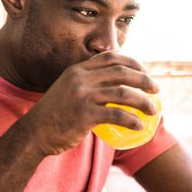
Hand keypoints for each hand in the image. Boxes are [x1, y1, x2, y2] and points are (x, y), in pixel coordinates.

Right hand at [26, 52, 159, 155]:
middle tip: (156, 89)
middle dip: (144, 79)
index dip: (132, 62)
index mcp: (77, 69)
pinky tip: (139, 126)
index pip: (110, 57)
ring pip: (123, 93)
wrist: (34, 133)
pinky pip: (117, 115)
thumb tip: (113, 86)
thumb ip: (86, 84)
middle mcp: (80, 78)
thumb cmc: (55, 115)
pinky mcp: (85, 114)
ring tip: (154, 110)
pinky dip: (132, 120)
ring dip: (143, 101)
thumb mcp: (67, 90)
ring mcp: (82, 95)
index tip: (144, 72)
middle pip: (122, 72)